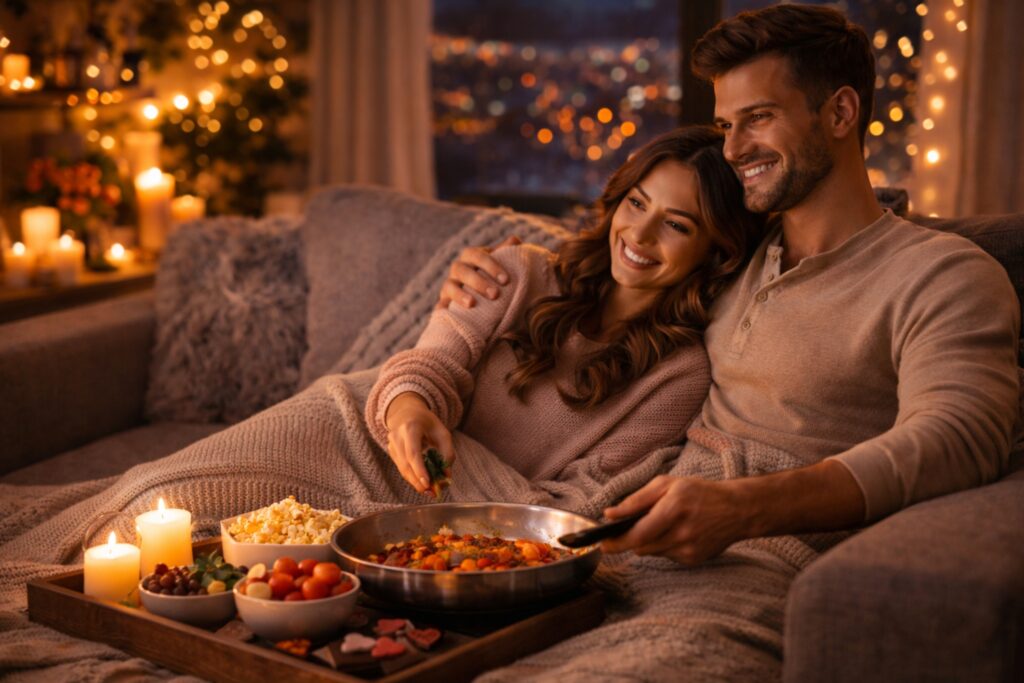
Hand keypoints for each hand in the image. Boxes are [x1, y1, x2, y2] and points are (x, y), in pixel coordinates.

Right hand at [384, 392, 454, 494]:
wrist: (407, 413)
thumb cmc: (428, 423)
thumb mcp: (443, 432)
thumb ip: (447, 452)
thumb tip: (446, 475)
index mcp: (411, 427)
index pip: (413, 452)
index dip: (419, 470)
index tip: (427, 483)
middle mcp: (397, 436)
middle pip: (405, 464)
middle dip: (418, 481)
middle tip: (431, 492)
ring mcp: (391, 444)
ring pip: (402, 469)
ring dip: (415, 482)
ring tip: (429, 491)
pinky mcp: (391, 451)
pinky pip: (401, 468)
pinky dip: (412, 477)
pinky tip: (422, 482)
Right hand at [437, 235, 520, 309]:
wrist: (481, 300)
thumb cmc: (493, 278)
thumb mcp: (499, 266)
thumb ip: (506, 253)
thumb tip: (515, 239)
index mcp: (470, 257)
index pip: (476, 255)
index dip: (490, 266)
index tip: (506, 280)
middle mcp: (457, 270)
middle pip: (462, 271)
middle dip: (478, 282)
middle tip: (495, 295)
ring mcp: (448, 286)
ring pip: (449, 287)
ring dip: (460, 294)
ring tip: (472, 304)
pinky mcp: (444, 303)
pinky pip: (440, 306)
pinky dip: (442, 308)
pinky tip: (447, 313)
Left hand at [600, 475, 752, 565]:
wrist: (737, 510)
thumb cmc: (699, 492)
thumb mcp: (667, 485)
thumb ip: (636, 500)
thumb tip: (610, 514)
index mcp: (674, 508)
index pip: (637, 535)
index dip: (617, 542)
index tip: (602, 543)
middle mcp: (682, 532)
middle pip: (641, 547)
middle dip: (630, 540)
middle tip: (626, 530)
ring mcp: (689, 549)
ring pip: (652, 552)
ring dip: (648, 542)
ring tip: (661, 524)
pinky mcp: (694, 560)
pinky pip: (666, 556)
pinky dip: (664, 546)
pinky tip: (677, 532)